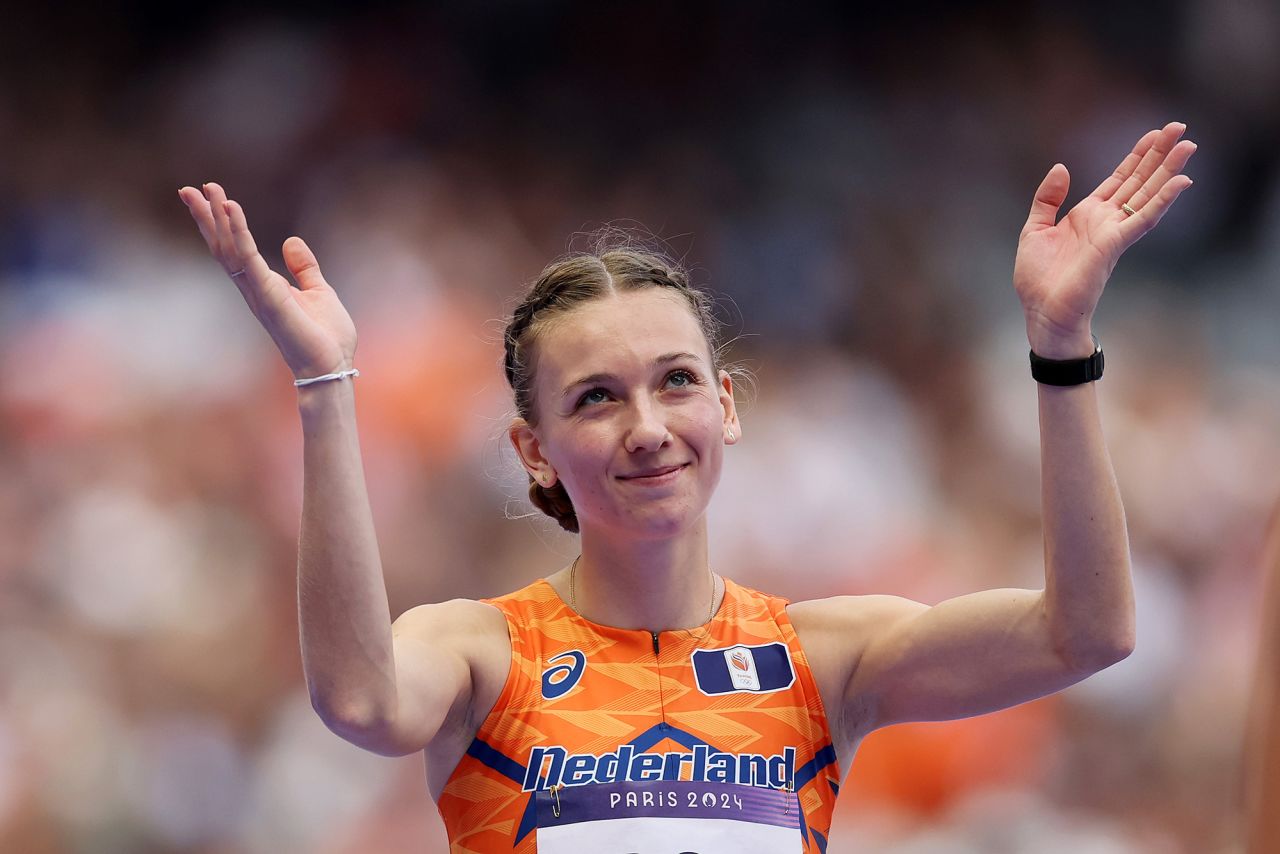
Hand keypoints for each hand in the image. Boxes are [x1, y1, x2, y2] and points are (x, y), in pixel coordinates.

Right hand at [178, 182, 356, 379]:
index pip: (236, 249)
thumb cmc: (326, 338)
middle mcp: (254, 288)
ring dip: (218, 219)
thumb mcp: (319, 292)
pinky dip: (240, 233)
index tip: (210, 196)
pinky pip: (249, 259)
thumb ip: (304, 268)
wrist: (332, 366)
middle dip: (206, 217)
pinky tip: (232, 210)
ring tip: (207, 191)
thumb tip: (291, 242)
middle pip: (223, 246)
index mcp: (264, 286)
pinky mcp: (269, 296)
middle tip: (188, 189)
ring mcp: (258, 292)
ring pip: (230, 249)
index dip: (222, 224)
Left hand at [1013, 122, 1195, 357]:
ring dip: (1168, 169)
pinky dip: (1162, 199)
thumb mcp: (1034, 230)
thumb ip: (1047, 199)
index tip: (1155, 134)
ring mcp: (1113, 232)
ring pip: (1147, 194)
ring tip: (1188, 145)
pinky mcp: (1114, 245)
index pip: (1119, 179)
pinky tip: (1181, 181)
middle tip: (1180, 127)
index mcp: (1087, 215)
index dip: (1137, 156)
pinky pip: (1143, 218)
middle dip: (1158, 154)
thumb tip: (1061, 167)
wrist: (1042, 313)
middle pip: (1139, 180)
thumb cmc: (1038, 279)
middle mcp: (1106, 220)